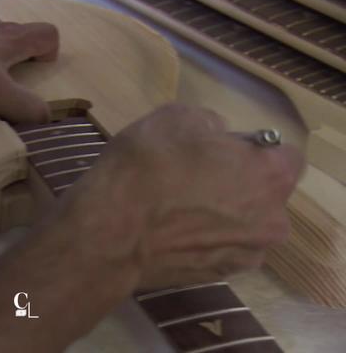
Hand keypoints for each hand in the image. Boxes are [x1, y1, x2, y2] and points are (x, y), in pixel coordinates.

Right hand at [53, 104, 304, 291]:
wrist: (109, 232)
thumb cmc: (147, 168)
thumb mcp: (176, 117)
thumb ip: (211, 125)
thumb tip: (216, 138)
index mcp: (271, 176)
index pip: (284, 155)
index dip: (252, 149)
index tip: (220, 149)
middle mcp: (270, 221)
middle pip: (263, 194)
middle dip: (238, 184)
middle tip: (195, 177)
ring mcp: (244, 255)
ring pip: (241, 225)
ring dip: (221, 215)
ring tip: (177, 209)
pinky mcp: (215, 277)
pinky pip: (218, 248)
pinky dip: (202, 240)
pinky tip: (171, 233)